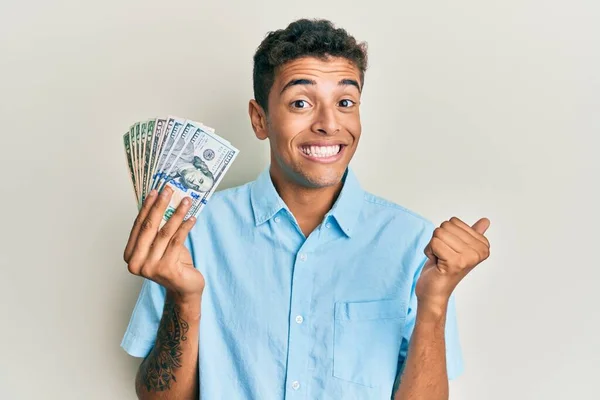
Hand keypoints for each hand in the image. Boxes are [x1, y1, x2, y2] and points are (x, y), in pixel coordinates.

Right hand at [123, 187, 204, 301]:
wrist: (184, 288)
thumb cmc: (173, 263)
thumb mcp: (161, 244)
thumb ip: (157, 228)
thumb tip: (162, 200)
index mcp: (130, 255)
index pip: (138, 226)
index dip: (147, 207)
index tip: (156, 191)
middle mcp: (136, 263)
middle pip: (149, 227)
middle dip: (160, 206)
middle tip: (169, 190)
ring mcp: (150, 267)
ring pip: (165, 233)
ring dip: (177, 213)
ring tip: (186, 201)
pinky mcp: (167, 269)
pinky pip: (177, 241)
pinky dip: (185, 227)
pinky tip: (192, 218)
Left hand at [416, 217, 490, 310]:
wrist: (434, 292)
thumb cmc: (445, 269)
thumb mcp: (459, 248)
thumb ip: (472, 234)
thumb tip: (486, 221)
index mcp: (483, 245)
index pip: (454, 221)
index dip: (446, 234)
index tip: (450, 251)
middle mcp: (480, 251)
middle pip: (445, 226)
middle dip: (438, 240)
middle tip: (443, 256)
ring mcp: (469, 258)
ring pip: (438, 233)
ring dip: (433, 246)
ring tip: (440, 260)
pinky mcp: (455, 263)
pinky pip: (434, 243)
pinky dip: (429, 252)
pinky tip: (436, 264)